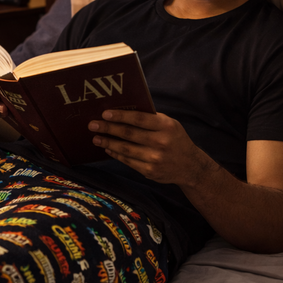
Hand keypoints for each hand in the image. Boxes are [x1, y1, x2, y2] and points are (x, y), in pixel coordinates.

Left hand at [88, 109, 207, 185]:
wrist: (190, 166)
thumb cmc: (175, 140)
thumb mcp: (169, 124)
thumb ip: (151, 119)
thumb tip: (123, 112)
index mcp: (166, 126)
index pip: (139, 119)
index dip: (120, 116)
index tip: (105, 113)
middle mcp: (161, 142)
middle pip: (129, 134)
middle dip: (108, 128)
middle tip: (93, 125)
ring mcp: (155, 158)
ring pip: (125, 149)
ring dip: (108, 143)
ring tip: (96, 138)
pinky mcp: (149, 171)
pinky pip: (128, 161)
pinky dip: (116, 154)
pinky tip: (108, 149)